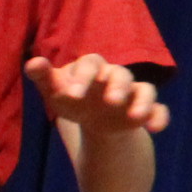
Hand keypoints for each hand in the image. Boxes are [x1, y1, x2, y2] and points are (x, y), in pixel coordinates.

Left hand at [28, 53, 170, 137]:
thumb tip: (32, 63)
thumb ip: (44, 77)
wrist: (93, 117)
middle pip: (121, 74)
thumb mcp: (55, 91)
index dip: (83, 77)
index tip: (73, 96)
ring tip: (136, 117)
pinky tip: (155, 128)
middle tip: (111, 101)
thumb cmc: (72, 98)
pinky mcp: (146, 110)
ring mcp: (133, 93)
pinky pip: (158, 109)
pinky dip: (159, 117)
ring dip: (142, 101)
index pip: (90, 64)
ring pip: (145, 89)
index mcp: (93, 68)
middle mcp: (116, 77)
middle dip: (118, 86)